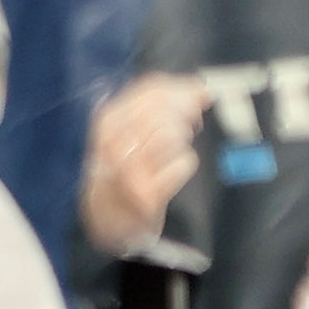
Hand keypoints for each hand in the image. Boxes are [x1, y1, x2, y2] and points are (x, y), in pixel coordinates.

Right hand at [80, 74, 208, 256]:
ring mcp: (127, 170)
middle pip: (164, 111)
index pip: (150, 90)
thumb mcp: (124, 131)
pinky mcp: (146, 194)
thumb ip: (156, 106)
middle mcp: (112, 144)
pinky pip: (183, 163)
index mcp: (106, 122)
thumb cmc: (122, 169)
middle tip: (191, 125)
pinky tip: (170, 174)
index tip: (199, 95)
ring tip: (173, 152)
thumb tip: (202, 88)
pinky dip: (184, 166)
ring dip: (181, 142)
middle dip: (186, 114)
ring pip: (173, 135)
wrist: (107, 219)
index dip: (182, 89)